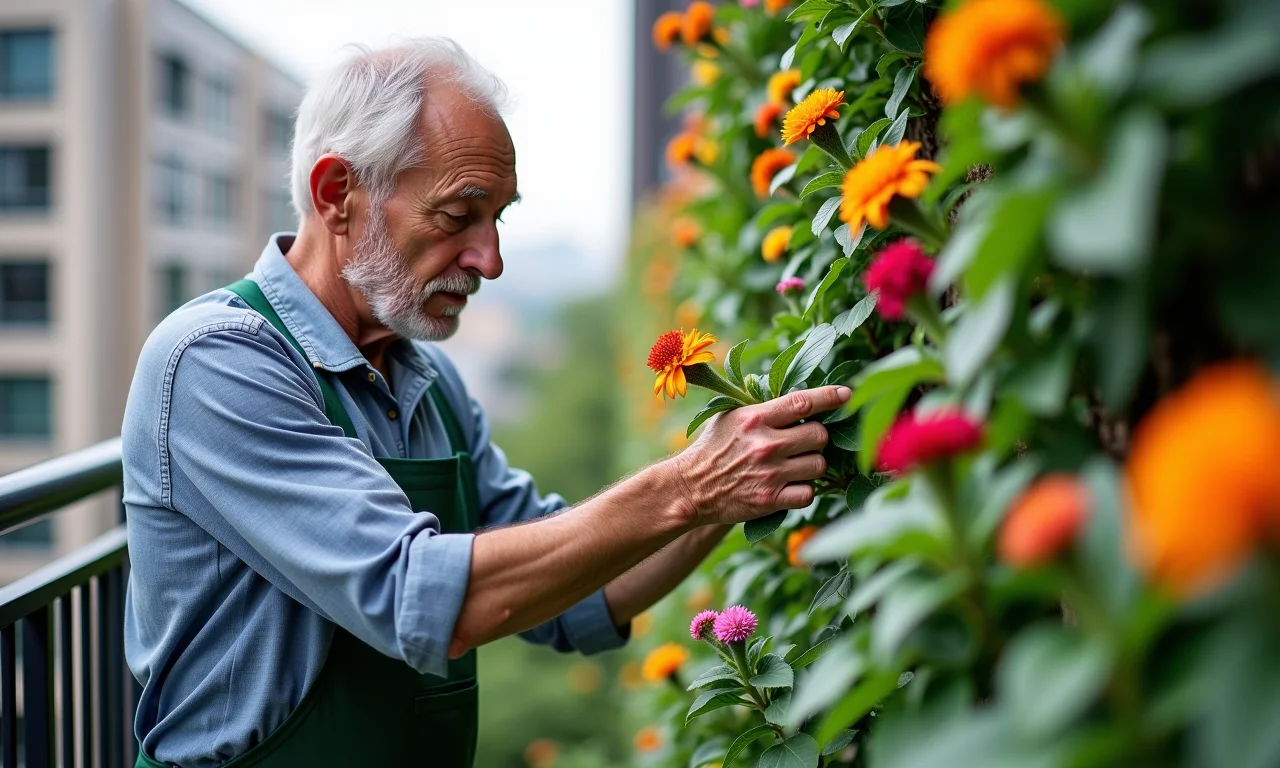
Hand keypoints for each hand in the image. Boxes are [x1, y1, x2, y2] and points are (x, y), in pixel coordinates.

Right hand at [671, 385, 851, 526]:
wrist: (690, 488)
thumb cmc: (712, 448)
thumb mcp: (730, 416)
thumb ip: (761, 406)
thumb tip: (797, 396)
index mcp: (756, 419)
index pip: (803, 402)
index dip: (830, 396)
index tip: (847, 394)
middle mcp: (766, 444)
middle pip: (820, 436)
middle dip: (816, 438)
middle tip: (803, 442)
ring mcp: (770, 474)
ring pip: (819, 465)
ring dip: (812, 465)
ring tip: (794, 465)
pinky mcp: (771, 499)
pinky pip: (809, 493)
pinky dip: (804, 490)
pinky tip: (790, 486)